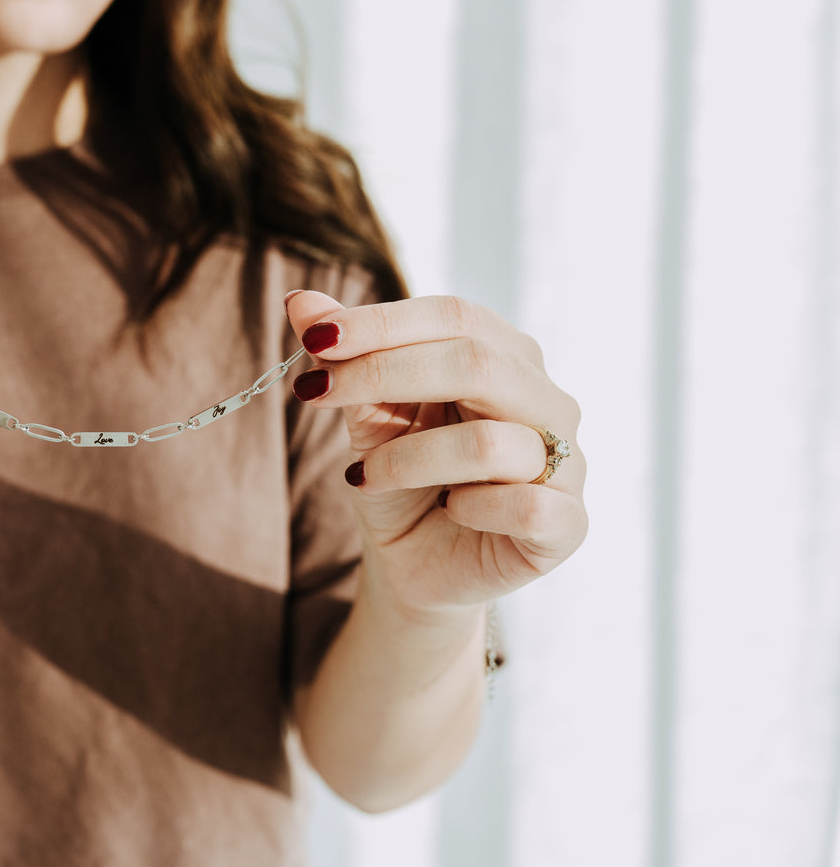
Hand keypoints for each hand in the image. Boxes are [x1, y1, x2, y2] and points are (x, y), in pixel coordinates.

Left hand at [285, 290, 587, 616]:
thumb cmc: (398, 481)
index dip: (382, 323)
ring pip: (491, 443)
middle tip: (315, 394)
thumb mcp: (365, 416)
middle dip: (384, 373)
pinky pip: (526, 506)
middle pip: (478, 363)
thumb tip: (300, 301)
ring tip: (364, 477)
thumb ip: (344, 358)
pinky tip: (448, 510)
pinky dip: (471, 507)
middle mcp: (547, 401)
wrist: (413, 565)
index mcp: (507, 358)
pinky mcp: (567, 526)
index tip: (313, 338)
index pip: (455, 316)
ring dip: (408, 459)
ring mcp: (566, 464)